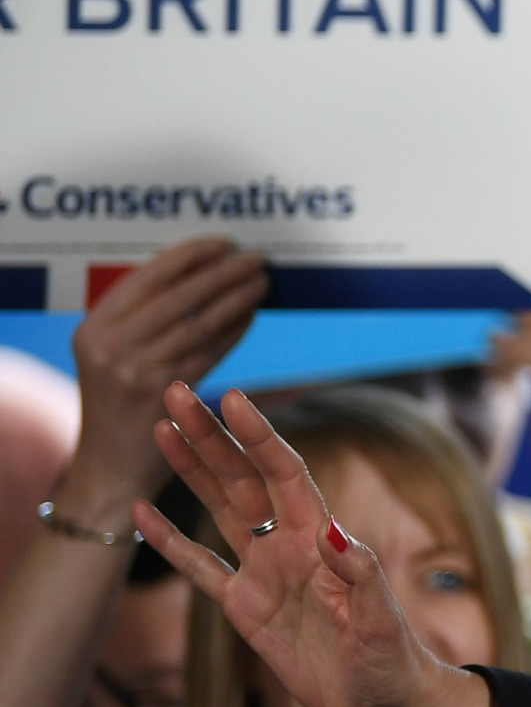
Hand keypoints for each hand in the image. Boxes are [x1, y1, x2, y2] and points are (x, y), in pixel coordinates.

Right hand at [59, 241, 266, 513]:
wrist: (110, 464)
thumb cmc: (119, 399)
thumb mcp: (110, 352)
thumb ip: (141, 317)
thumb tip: (200, 269)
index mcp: (93, 327)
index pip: (147, 277)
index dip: (188, 255)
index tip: (222, 242)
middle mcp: (109, 346)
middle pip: (177, 297)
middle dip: (220, 273)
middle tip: (254, 258)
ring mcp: (135, 371)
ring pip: (199, 324)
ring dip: (236, 298)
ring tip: (261, 282)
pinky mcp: (165, 395)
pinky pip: (211, 352)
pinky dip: (234, 330)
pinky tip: (251, 314)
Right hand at [133, 385, 493, 706]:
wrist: (382, 706)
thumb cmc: (392, 662)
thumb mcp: (382, 622)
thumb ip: (362, 577)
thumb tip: (334, 533)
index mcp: (322, 539)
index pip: (285, 474)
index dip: (259, 437)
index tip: (233, 397)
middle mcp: (289, 547)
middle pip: (243, 479)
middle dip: (212, 436)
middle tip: (177, 391)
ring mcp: (263, 575)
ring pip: (219, 509)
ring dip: (191, 470)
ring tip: (160, 428)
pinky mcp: (243, 610)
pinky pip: (199, 569)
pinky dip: (169, 543)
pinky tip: (140, 513)